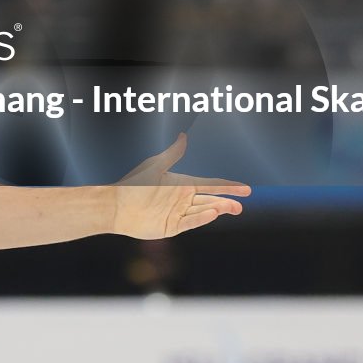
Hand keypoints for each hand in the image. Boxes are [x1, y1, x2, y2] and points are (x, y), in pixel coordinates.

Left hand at [110, 134, 250, 238]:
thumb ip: (172, 154)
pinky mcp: (172, 227)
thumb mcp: (155, 166)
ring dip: (217, 209)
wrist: (115, 206)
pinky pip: (190, 222)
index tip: (246, 188)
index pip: (210, 185)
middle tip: (242, 204)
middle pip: (210, 200)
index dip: (228, 186)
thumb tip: (184, 136)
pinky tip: (213, 214)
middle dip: (227, 202)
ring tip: (233, 208)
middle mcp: (182, 199)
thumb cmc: (133, 184)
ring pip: (203, 211)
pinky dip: (202, 219)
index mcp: (182, 184)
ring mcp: (178, 214)